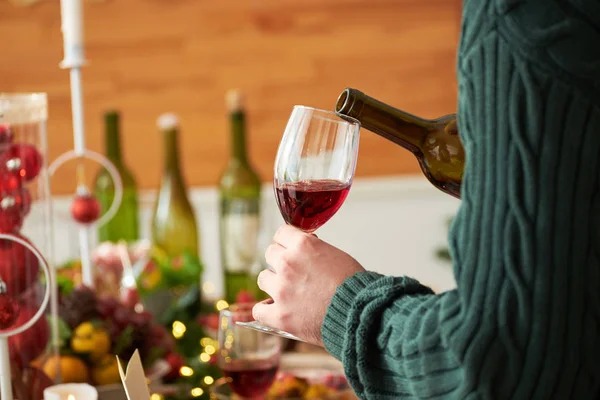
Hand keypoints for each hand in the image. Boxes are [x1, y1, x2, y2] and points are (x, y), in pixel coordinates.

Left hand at [253, 225, 364, 345]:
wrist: (359, 313)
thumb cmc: (353, 285)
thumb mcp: (335, 255)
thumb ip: (313, 250)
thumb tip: (303, 252)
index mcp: (302, 245)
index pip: (281, 234)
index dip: (287, 242)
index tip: (289, 248)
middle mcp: (287, 264)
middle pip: (270, 253)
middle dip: (280, 261)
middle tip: (292, 271)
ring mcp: (281, 290)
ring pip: (263, 278)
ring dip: (273, 283)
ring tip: (287, 292)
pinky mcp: (279, 315)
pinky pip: (259, 309)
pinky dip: (266, 310)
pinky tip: (274, 310)